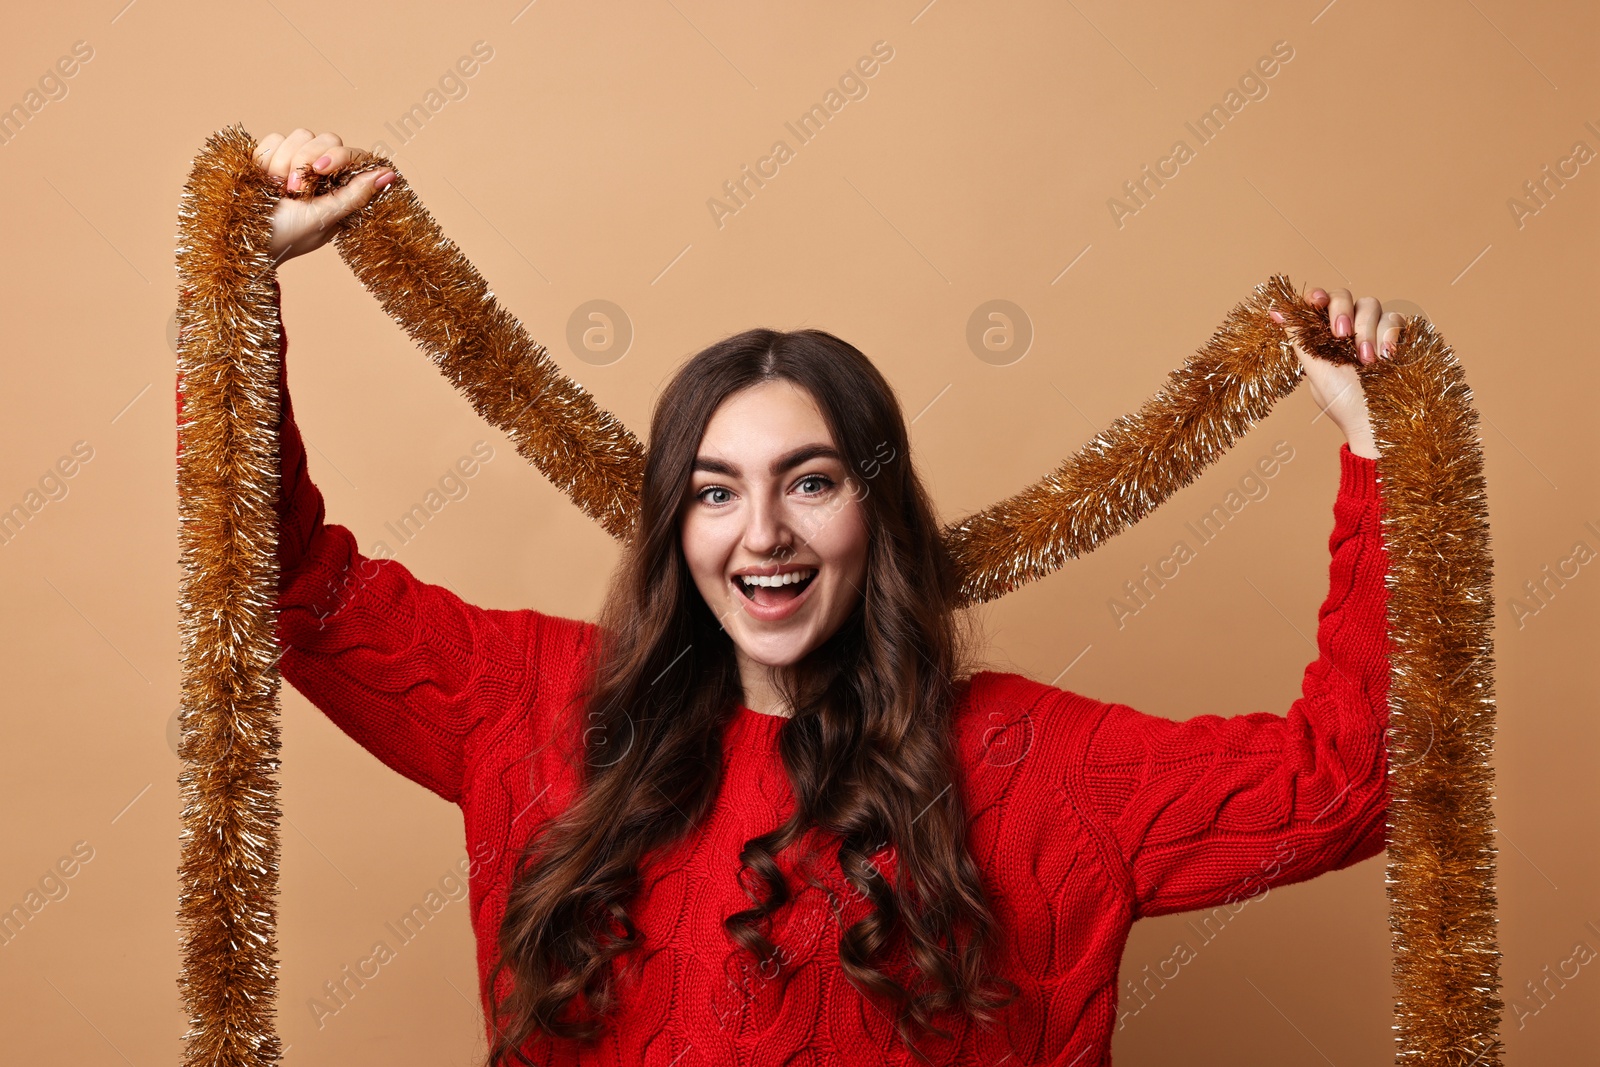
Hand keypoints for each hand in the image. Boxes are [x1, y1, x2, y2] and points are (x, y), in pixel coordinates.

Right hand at [253, 128, 395, 264]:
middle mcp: (320, 173)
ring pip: (300, 135)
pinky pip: (274, 138)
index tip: (321, 170)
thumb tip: (389, 174)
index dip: (339, 156)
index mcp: (339, 189)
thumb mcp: (324, 219)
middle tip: (293, 190)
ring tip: (277, 190)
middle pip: (327, 138)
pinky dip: (266, 158)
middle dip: (307, 161)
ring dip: (284, 163)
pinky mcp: (269, 156)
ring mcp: (294, 162)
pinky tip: (263, 180)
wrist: (240, 236)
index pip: (353, 155)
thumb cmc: (286, 236)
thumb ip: (356, 195)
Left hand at [1269, 287, 1404, 459]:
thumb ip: (1300, 338)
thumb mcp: (1316, 369)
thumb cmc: (1342, 402)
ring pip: (1371, 305)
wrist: (1374, 423)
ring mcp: (1376, 330)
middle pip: (1345, 296)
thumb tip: (1276, 312)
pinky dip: (1390, 333)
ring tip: (1367, 361)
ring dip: (1366, 330)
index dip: (1318, 296)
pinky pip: (1396, 318)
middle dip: (1342, 311)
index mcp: (1326, 334)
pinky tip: (1387, 355)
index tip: (1317, 301)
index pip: (1321, 302)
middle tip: (1341, 334)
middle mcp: (1351, 327)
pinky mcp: (1400, 336)